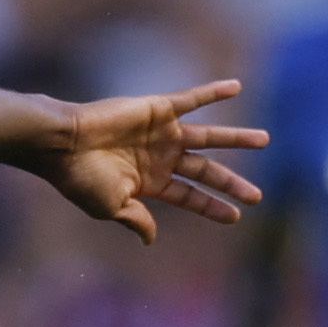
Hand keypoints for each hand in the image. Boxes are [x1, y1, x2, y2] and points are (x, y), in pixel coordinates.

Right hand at [35, 79, 267, 243]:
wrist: (62, 144)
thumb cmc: (81, 179)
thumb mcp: (111, 208)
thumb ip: (136, 220)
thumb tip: (152, 240)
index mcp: (150, 183)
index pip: (190, 197)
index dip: (213, 207)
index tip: (236, 217)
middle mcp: (160, 157)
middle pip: (206, 172)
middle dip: (231, 184)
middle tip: (256, 196)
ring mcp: (161, 133)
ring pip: (208, 137)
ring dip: (236, 139)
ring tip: (265, 140)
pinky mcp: (158, 109)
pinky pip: (192, 99)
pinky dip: (213, 92)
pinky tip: (237, 87)